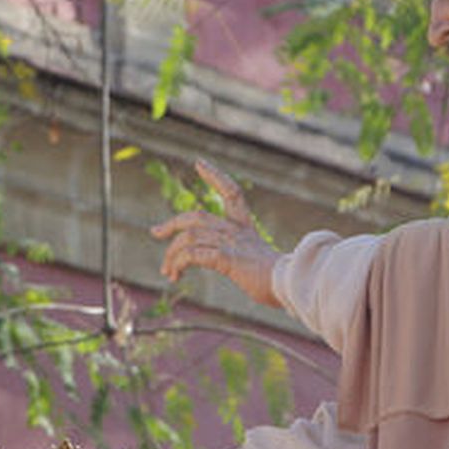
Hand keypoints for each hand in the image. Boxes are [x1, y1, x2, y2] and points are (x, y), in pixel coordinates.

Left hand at [150, 160, 281, 308]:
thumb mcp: (255, 262)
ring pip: (189, 237)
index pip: (232, 192)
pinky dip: (180, 262)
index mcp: (246, 228)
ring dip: (172, 255)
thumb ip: (240, 257)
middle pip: (196, 217)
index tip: (199, 162)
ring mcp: (232, 243)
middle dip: (172, 224)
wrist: (293, 286)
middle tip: (155, 232)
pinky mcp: (227, 258)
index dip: (215, 176)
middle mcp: (237, 232)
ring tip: (168, 273)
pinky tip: (176, 274)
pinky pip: (194, 255)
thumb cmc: (279, 281)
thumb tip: (228, 264)